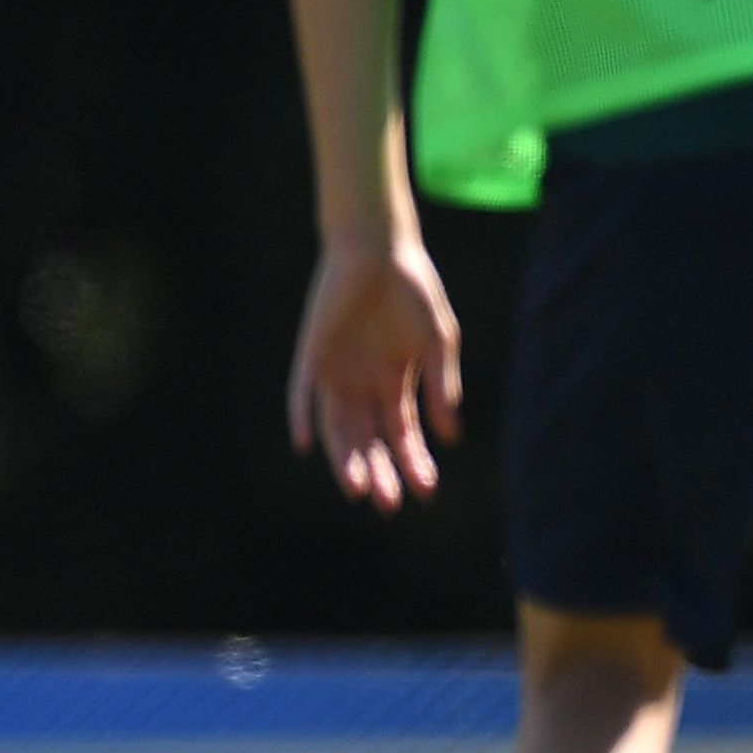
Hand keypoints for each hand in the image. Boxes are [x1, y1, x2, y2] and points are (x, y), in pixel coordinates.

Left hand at [287, 237, 461, 510]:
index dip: (414, 462)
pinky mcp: (311, 356)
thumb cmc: (415, 290)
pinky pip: (302, 395)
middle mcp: (364, 384)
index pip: (404, 434)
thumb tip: (449, 437)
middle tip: (388, 504)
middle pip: (370, 440)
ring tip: (358, 489)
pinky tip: (306, 445)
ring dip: (347, 459)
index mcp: (397, 383)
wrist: (379, 248)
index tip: (426, 492)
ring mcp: (336, 372)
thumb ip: (442, 386)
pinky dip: (302, 419)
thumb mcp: (439, 341)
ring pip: (339, 428)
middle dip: (381, 472)